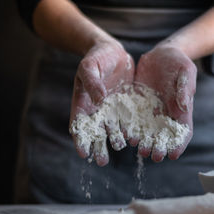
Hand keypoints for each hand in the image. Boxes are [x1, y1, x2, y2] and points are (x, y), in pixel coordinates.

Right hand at [70, 39, 134, 165]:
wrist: (113, 51)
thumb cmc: (96, 58)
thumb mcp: (89, 67)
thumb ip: (93, 83)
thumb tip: (99, 101)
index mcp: (83, 102)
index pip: (79, 125)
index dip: (80, 140)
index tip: (83, 153)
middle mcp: (97, 109)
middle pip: (96, 132)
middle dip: (98, 147)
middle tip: (101, 161)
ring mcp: (112, 108)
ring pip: (112, 129)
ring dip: (114, 141)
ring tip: (119, 148)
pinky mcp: (126, 105)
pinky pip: (128, 119)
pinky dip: (130, 129)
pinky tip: (135, 137)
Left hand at [135, 44, 196, 161]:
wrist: (161, 54)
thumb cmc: (179, 62)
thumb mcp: (185, 72)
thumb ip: (184, 89)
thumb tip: (184, 106)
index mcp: (181, 109)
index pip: (182, 131)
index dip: (179, 144)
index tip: (173, 155)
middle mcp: (166, 113)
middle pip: (163, 135)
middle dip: (159, 146)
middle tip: (153, 155)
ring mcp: (151, 110)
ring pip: (148, 130)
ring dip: (145, 141)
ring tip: (139, 149)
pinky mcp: (138, 104)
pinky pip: (133, 118)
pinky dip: (131, 128)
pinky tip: (126, 134)